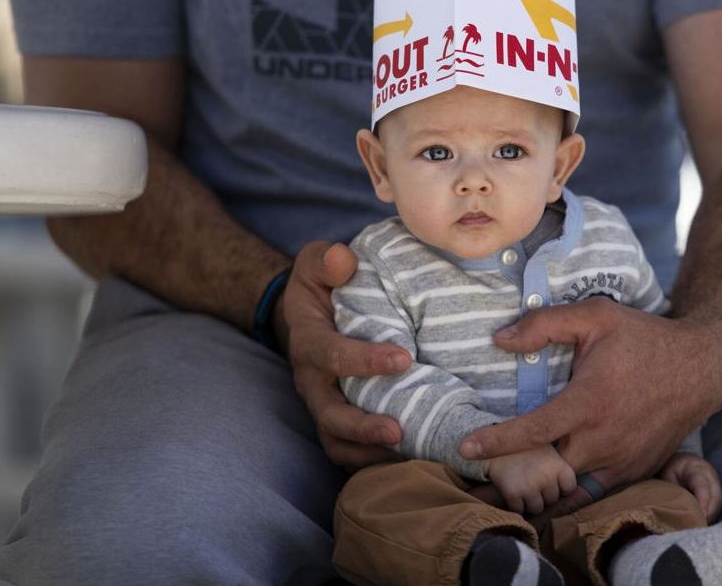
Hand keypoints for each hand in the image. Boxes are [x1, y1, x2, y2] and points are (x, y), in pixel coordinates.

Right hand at [275, 241, 413, 471]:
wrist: (308, 315)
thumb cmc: (322, 284)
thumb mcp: (316, 262)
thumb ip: (326, 259)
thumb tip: (344, 259)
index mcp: (309, 341)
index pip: (331, 355)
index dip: (364, 360)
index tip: (403, 358)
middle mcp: (312, 381)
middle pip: (329, 415)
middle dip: (363, 426)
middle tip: (399, 430)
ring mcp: (323, 405)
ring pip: (337, 443)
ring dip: (370, 452)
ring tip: (409, 454)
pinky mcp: (337, 423)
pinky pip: (349, 453)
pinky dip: (374, 461)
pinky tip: (412, 458)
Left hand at [459, 297, 721, 515]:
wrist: (701, 368)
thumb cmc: (644, 338)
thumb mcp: (597, 316)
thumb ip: (546, 324)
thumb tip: (499, 339)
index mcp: (588, 403)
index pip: (533, 431)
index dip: (497, 442)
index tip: (467, 448)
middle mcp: (602, 440)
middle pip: (545, 473)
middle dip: (512, 481)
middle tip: (478, 484)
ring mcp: (620, 462)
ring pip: (568, 491)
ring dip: (539, 495)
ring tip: (506, 497)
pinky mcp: (633, 472)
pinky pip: (592, 493)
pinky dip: (568, 496)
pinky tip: (547, 493)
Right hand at [485, 445, 576, 514]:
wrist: (493, 446)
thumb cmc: (524, 450)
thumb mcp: (548, 452)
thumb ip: (559, 468)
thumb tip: (568, 490)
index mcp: (559, 466)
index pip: (569, 488)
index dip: (560, 487)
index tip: (550, 481)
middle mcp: (547, 477)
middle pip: (552, 500)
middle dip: (543, 494)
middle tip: (531, 480)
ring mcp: (530, 487)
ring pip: (537, 509)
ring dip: (529, 502)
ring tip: (522, 486)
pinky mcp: (513, 493)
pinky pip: (519, 510)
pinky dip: (516, 504)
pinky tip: (512, 490)